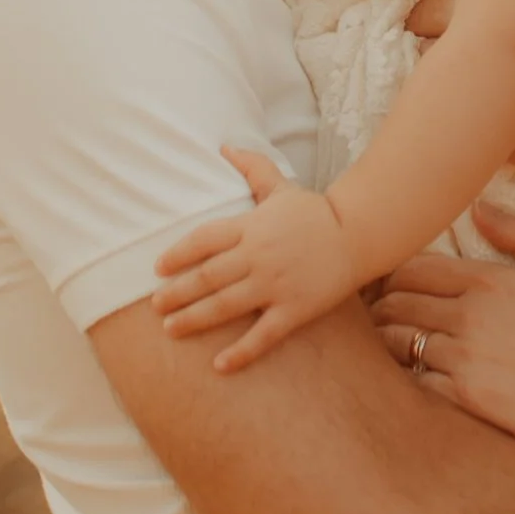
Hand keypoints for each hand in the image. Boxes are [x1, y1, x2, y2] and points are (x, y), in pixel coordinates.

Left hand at [154, 148, 359, 370]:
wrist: (359, 234)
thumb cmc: (316, 212)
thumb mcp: (282, 186)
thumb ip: (252, 168)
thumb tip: (225, 147)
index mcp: (252, 226)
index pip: (204, 239)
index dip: (178, 254)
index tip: (158, 268)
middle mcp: (259, 255)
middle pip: (207, 276)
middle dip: (177, 292)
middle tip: (155, 306)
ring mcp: (277, 283)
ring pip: (226, 305)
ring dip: (194, 318)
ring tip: (171, 329)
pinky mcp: (296, 308)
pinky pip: (263, 334)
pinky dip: (241, 352)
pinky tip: (219, 366)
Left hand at [372, 207, 514, 471]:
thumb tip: (478, 208)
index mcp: (492, 281)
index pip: (413, 267)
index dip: (396, 274)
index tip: (396, 285)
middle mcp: (469, 316)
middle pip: (396, 302)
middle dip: (384, 306)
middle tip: (385, 315)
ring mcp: (463, 359)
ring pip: (396, 342)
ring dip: (390, 341)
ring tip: (396, 345)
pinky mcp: (463, 399)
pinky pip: (414, 381)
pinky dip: (410, 378)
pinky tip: (421, 378)